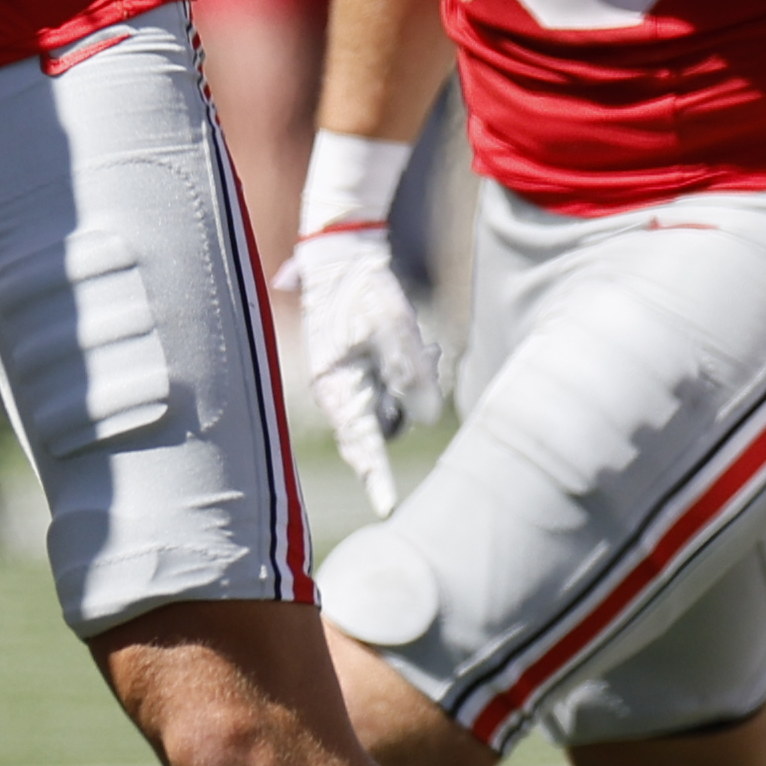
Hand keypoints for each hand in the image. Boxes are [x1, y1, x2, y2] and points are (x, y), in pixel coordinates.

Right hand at [284, 223, 443, 516]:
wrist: (342, 257)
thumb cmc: (361, 290)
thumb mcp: (392, 325)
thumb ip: (409, 372)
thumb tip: (429, 416)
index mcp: (336, 388)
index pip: (360, 443)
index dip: (376, 477)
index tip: (387, 508)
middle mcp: (341, 394)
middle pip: (386, 428)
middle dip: (411, 403)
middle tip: (425, 354)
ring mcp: (353, 384)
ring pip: (396, 408)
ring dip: (415, 385)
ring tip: (422, 344)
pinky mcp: (365, 373)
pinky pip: (396, 390)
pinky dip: (411, 373)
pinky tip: (418, 344)